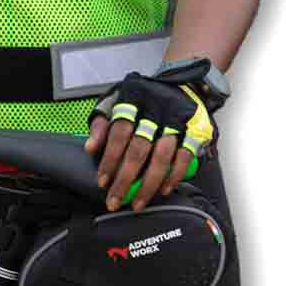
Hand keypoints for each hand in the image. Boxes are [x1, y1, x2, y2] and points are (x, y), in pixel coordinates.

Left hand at [84, 68, 215, 212]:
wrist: (182, 82)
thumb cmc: (143, 96)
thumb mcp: (116, 100)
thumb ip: (101, 124)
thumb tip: (90, 148)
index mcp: (133, 99)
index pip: (119, 132)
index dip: (110, 158)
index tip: (102, 180)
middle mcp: (156, 110)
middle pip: (139, 149)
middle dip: (125, 179)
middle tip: (115, 200)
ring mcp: (177, 121)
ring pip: (161, 158)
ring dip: (148, 184)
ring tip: (137, 203)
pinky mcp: (195, 131)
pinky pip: (184, 158)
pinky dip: (174, 176)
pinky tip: (163, 190)